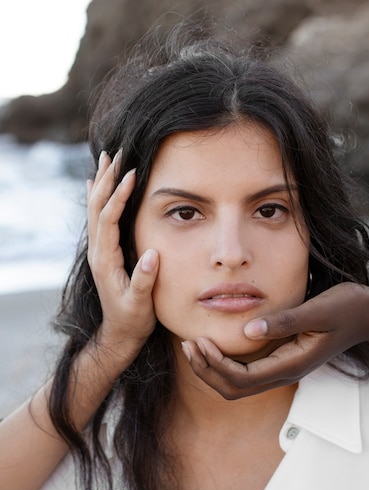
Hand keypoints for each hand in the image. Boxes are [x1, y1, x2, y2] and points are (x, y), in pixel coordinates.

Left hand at [87, 150, 158, 357]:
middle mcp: (98, 252)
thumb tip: (151, 255)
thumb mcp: (140, 304)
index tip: (131, 173)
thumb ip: (144, 281)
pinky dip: (97, 198)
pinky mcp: (104, 253)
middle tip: (116, 153)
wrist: (120, 333)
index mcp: (106, 260)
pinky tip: (94, 184)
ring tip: (106, 159)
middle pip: (96, 207)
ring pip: (95, 209)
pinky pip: (97, 219)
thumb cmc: (133, 319)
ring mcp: (99, 252)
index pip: (109, 219)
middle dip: (106, 179)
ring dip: (100, 183)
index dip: (118, 195)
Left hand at [181, 283, 368, 398]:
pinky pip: (246, 372)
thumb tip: (249, 330)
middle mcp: (284, 373)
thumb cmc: (346, 308)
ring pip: (238, 384)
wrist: (368, 315)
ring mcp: (283, 369)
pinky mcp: (281, 360)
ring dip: (213, 369)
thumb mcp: (318, 310)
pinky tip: (213, 344)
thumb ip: (285, 322)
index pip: (242, 379)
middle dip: (207, 371)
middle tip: (188, 345)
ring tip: (193, 346)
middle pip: (234, 389)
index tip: (198, 342)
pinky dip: (224, 363)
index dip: (215, 365)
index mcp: (291, 364)